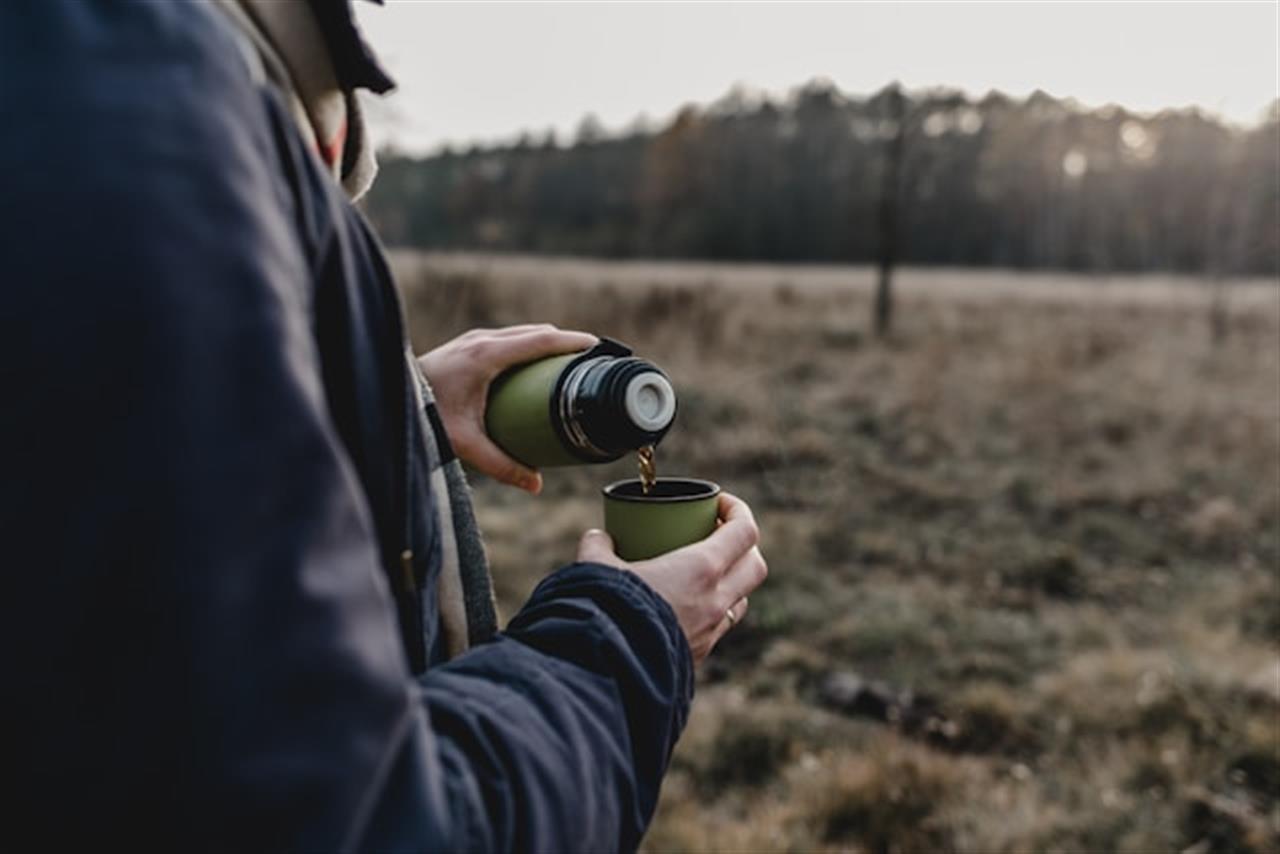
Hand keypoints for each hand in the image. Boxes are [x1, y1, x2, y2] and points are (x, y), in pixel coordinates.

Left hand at [418, 325, 596, 493]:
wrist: (388, 395)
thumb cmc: (424, 415)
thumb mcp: (465, 444)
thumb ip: (501, 465)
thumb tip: (536, 485)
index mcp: (486, 356)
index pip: (540, 340)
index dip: (571, 342)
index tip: (596, 346)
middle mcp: (481, 341)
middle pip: (535, 333)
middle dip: (564, 343)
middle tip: (588, 362)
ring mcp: (472, 339)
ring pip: (521, 333)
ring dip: (545, 343)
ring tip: (566, 364)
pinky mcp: (466, 345)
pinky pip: (508, 338)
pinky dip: (528, 345)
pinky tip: (533, 366)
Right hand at [577, 492, 766, 662]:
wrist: (609, 670)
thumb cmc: (607, 611)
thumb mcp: (596, 568)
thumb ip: (598, 547)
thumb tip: (597, 538)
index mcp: (701, 569)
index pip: (744, 531)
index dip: (737, 510)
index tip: (717, 502)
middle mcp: (716, 600)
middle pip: (755, 565)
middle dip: (744, 547)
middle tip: (716, 535)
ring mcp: (711, 631)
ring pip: (741, 600)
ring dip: (731, 582)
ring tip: (703, 573)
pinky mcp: (699, 655)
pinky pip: (719, 628)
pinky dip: (711, 612)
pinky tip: (685, 607)